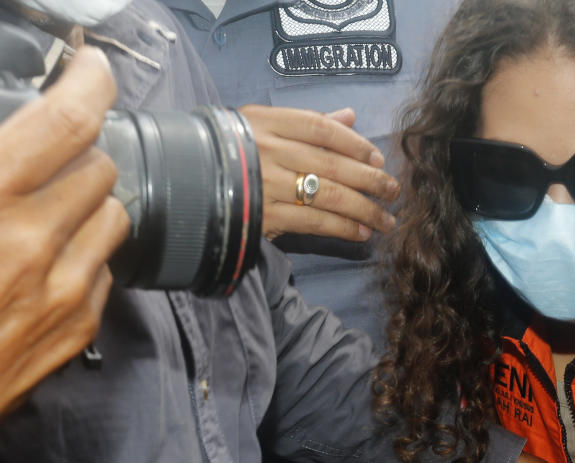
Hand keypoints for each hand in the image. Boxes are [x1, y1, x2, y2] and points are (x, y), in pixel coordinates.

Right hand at [0, 46, 127, 461]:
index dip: (90, 82)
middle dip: (78, 154)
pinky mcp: (76, 328)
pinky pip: (105, 270)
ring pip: (114, 216)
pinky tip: (46, 263)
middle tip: (50, 158)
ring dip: (89, 204)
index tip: (93, 69)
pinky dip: (84, 256)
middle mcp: (28, 240)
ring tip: (50, 212)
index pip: (65, 120)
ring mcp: (61, 289)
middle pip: (99, 166)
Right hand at [239, 104, 398, 241]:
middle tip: (394, 191)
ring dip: (365, 210)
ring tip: (386, 220)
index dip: (355, 143)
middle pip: (332, 164)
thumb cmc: (230, 150)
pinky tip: (362, 233)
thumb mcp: (261, 125)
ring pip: (328, 195)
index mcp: (266, 122)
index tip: (379, 157)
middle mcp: (267, 150)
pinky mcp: (263, 216)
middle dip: (370, 180)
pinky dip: (343, 228)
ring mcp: (265, 184)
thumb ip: (309, 123)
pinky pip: (313, 221)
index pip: (321, 128)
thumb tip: (350, 116)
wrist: (180, 182)